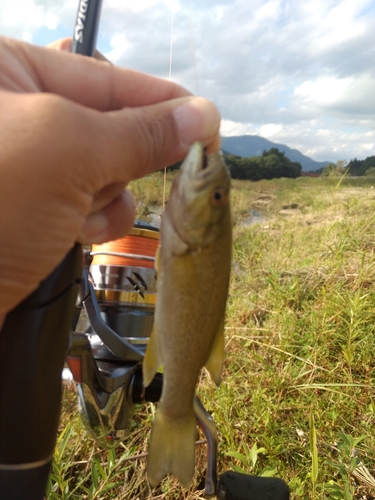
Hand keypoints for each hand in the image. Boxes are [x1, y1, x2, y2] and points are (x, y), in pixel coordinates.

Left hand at [0, 36, 220, 316]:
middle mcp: (20, 118)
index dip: (161, 100)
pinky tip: (72, 233)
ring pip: (108, 173)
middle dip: (118, 160)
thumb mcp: (66, 151)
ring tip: (71, 214)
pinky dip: (95, 222)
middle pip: (110, 129)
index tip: (208, 118)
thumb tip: (201, 116)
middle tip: (108, 178)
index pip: (104, 78)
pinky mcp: (39, 210)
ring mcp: (30, 168)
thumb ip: (138, 132)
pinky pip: (94, 206)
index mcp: (9, 74)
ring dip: (103, 197)